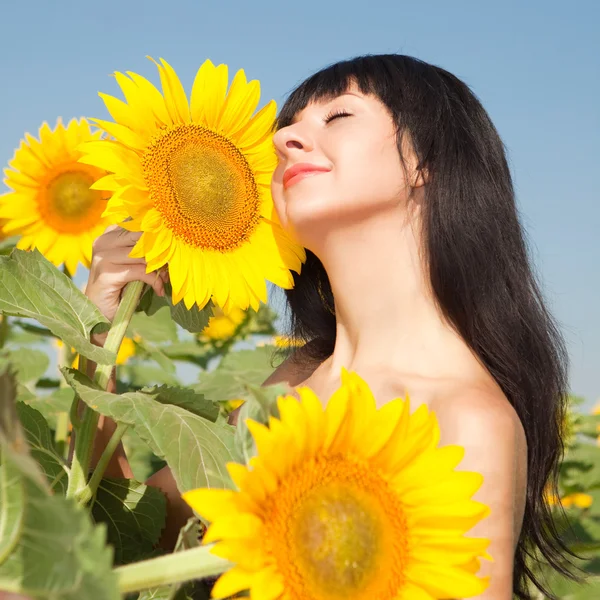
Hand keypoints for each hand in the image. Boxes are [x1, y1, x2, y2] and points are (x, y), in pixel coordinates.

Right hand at [85, 225, 168, 342]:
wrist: (99, 312)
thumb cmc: (121, 286)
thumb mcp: (135, 265)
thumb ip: (147, 252)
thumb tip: (171, 247)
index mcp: (109, 235)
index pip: (138, 224)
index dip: (157, 235)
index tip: (170, 247)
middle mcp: (103, 242)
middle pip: (141, 237)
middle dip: (159, 250)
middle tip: (168, 265)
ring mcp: (103, 257)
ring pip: (142, 255)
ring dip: (158, 268)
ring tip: (164, 279)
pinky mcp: (106, 273)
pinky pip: (140, 271)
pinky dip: (154, 281)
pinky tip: (158, 289)